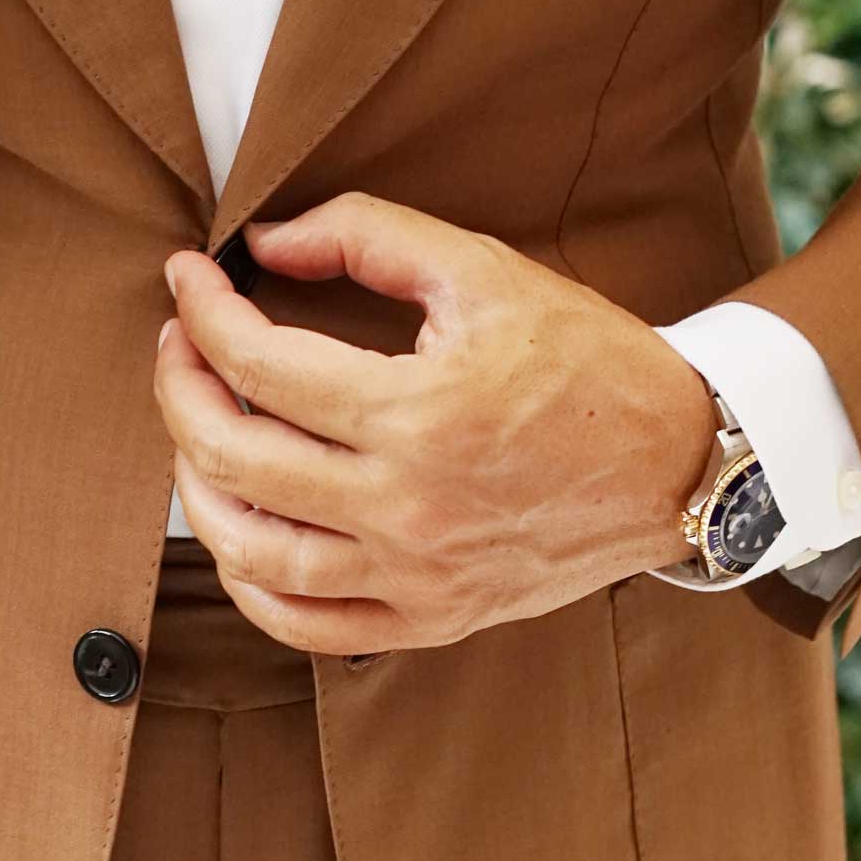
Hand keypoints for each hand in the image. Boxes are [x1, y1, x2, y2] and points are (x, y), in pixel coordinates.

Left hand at [153, 192, 721, 655]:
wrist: (679, 460)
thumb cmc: (585, 358)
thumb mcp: (483, 269)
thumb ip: (366, 236)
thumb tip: (262, 242)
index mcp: (418, 412)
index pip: (259, 364)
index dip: (202, 312)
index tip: (187, 279)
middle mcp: (407, 506)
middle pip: (232, 455)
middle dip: (181, 387)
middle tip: (181, 345)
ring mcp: (416, 574)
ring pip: (251, 550)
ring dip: (196, 485)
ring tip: (197, 430)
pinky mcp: (432, 618)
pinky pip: (306, 625)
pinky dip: (250, 582)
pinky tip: (237, 529)